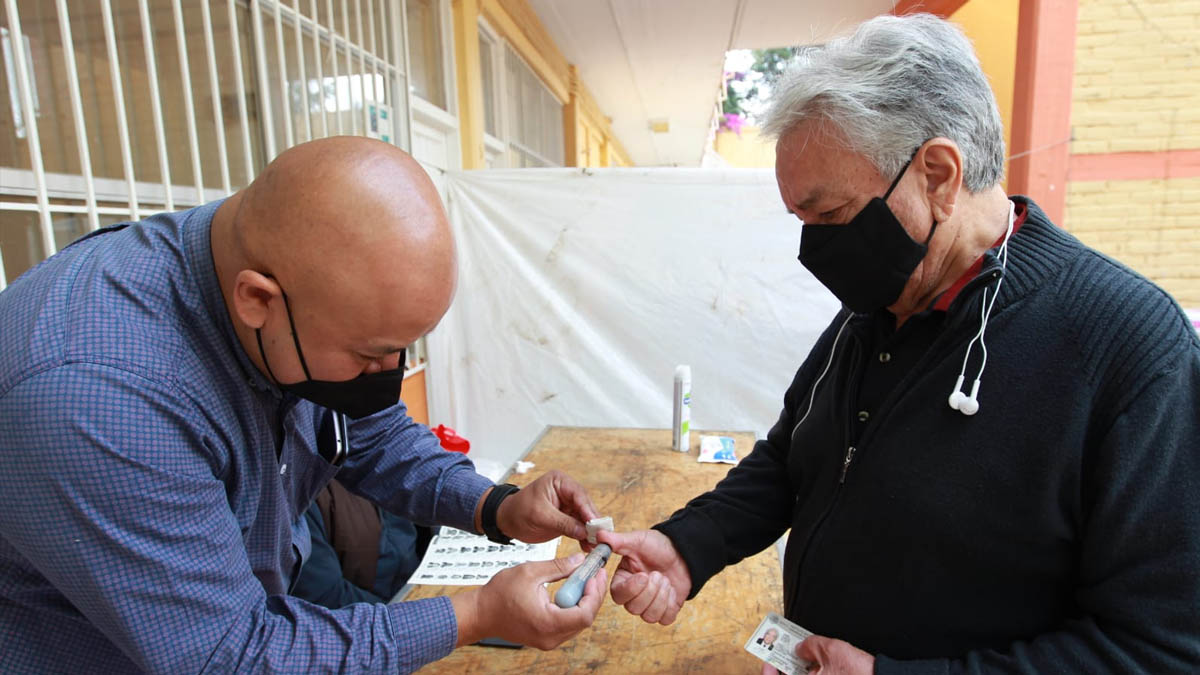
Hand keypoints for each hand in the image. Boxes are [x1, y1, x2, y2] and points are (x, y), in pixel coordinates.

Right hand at [451, 553, 605, 649]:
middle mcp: (550, 637)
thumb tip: (580, 561)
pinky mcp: (545, 637)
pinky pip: (568, 623)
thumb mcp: (530, 572)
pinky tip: (572, 589)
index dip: (595, 593)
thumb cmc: (498, 595)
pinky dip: (573, 606)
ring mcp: (548, 640)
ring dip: (584, 600)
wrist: (480, 614)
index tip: (595, 574)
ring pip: (578, 622)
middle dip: (593, 594)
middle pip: (585, 619)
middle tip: (594, 573)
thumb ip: (558, 567)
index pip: (585, 614)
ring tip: (584, 578)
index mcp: (548, 623)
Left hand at [496, 470, 598, 542]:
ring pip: (585, 517)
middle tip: (600, 536)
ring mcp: (568, 504)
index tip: (596, 523)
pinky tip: (587, 546)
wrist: (506, 521)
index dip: (588, 509)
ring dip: (590, 531)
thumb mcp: (540, 516)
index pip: (578, 494)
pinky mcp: (567, 518)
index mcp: (559, 481)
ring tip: (595, 544)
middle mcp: (566, 491)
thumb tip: (584, 531)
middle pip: (585, 505)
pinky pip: (579, 526)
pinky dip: (583, 536)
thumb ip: (564, 523)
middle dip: (592, 522)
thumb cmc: (518, 511)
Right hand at [597, 529, 690, 624]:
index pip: (618, 596)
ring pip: (649, 616)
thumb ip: (617, 541)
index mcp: (622, 581)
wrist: (682, 552)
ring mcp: (649, 606)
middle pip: (634, 608)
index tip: (643, 576)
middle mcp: (633, 596)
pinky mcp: (665, 612)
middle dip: (650, 591)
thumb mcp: (637, 541)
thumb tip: (599, 535)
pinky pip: (665, 619)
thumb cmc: (657, 546)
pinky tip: (672, 589)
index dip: (631, 589)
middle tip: (658, 574)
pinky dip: (671, 605)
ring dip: (661, 597)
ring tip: (666, 580)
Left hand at [760, 635, 873, 673]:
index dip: (768, 672)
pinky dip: (816, 674)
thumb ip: (809, 646)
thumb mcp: (829, 650)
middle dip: (788, 669)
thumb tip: (801, 648)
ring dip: (803, 671)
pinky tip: (819, 665)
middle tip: (785, 656)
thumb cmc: (859, 672)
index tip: (767, 661)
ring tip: (802, 656)